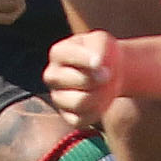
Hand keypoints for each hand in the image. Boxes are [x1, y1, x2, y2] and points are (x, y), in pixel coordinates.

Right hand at [46, 29, 160, 120]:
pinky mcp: (67, 114)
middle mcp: (52, 76)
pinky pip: (81, 120)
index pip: (67, 56)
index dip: (83, 60)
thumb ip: (99, 46)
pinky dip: (96, 112)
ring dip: (98, 97)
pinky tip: (105, 101)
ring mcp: (58, 97)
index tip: (100, 63)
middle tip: (108, 75)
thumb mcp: (103, 41)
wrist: (107, 70)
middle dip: (93, 79)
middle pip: (70, 80)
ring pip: (77, 103)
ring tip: (108, 89)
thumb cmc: (103, 52)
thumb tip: (98, 64)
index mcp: (58, 53)